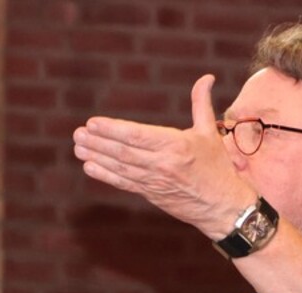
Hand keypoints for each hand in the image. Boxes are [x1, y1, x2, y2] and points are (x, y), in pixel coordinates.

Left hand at [72, 74, 254, 237]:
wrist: (223, 207)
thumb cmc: (218, 167)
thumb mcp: (209, 133)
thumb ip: (201, 104)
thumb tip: (207, 77)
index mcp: (176, 146)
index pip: (137, 136)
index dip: (112, 130)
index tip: (93, 123)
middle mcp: (163, 164)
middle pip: (123, 152)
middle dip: (98, 142)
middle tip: (78, 134)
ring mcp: (155, 182)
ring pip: (120, 167)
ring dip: (97, 157)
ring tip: (78, 147)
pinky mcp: (152, 195)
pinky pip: (124, 184)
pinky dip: (105, 175)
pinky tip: (90, 167)